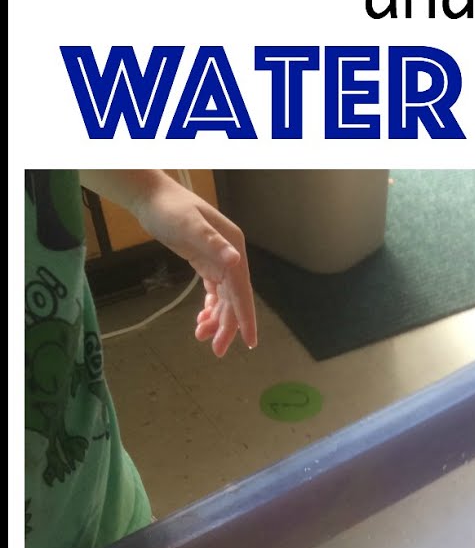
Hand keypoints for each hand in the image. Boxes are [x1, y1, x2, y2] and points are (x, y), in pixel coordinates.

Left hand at [130, 174, 256, 355]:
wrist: (151, 197)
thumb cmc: (169, 208)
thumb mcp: (189, 226)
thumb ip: (212, 244)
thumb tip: (235, 260)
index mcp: (233, 247)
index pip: (243, 289)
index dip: (246, 317)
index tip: (250, 342)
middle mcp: (230, 255)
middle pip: (234, 298)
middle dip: (227, 325)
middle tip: (216, 350)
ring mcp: (218, 259)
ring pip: (224, 298)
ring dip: (216, 319)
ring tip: (201, 335)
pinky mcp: (205, 262)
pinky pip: (214, 291)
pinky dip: (210, 307)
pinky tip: (202, 319)